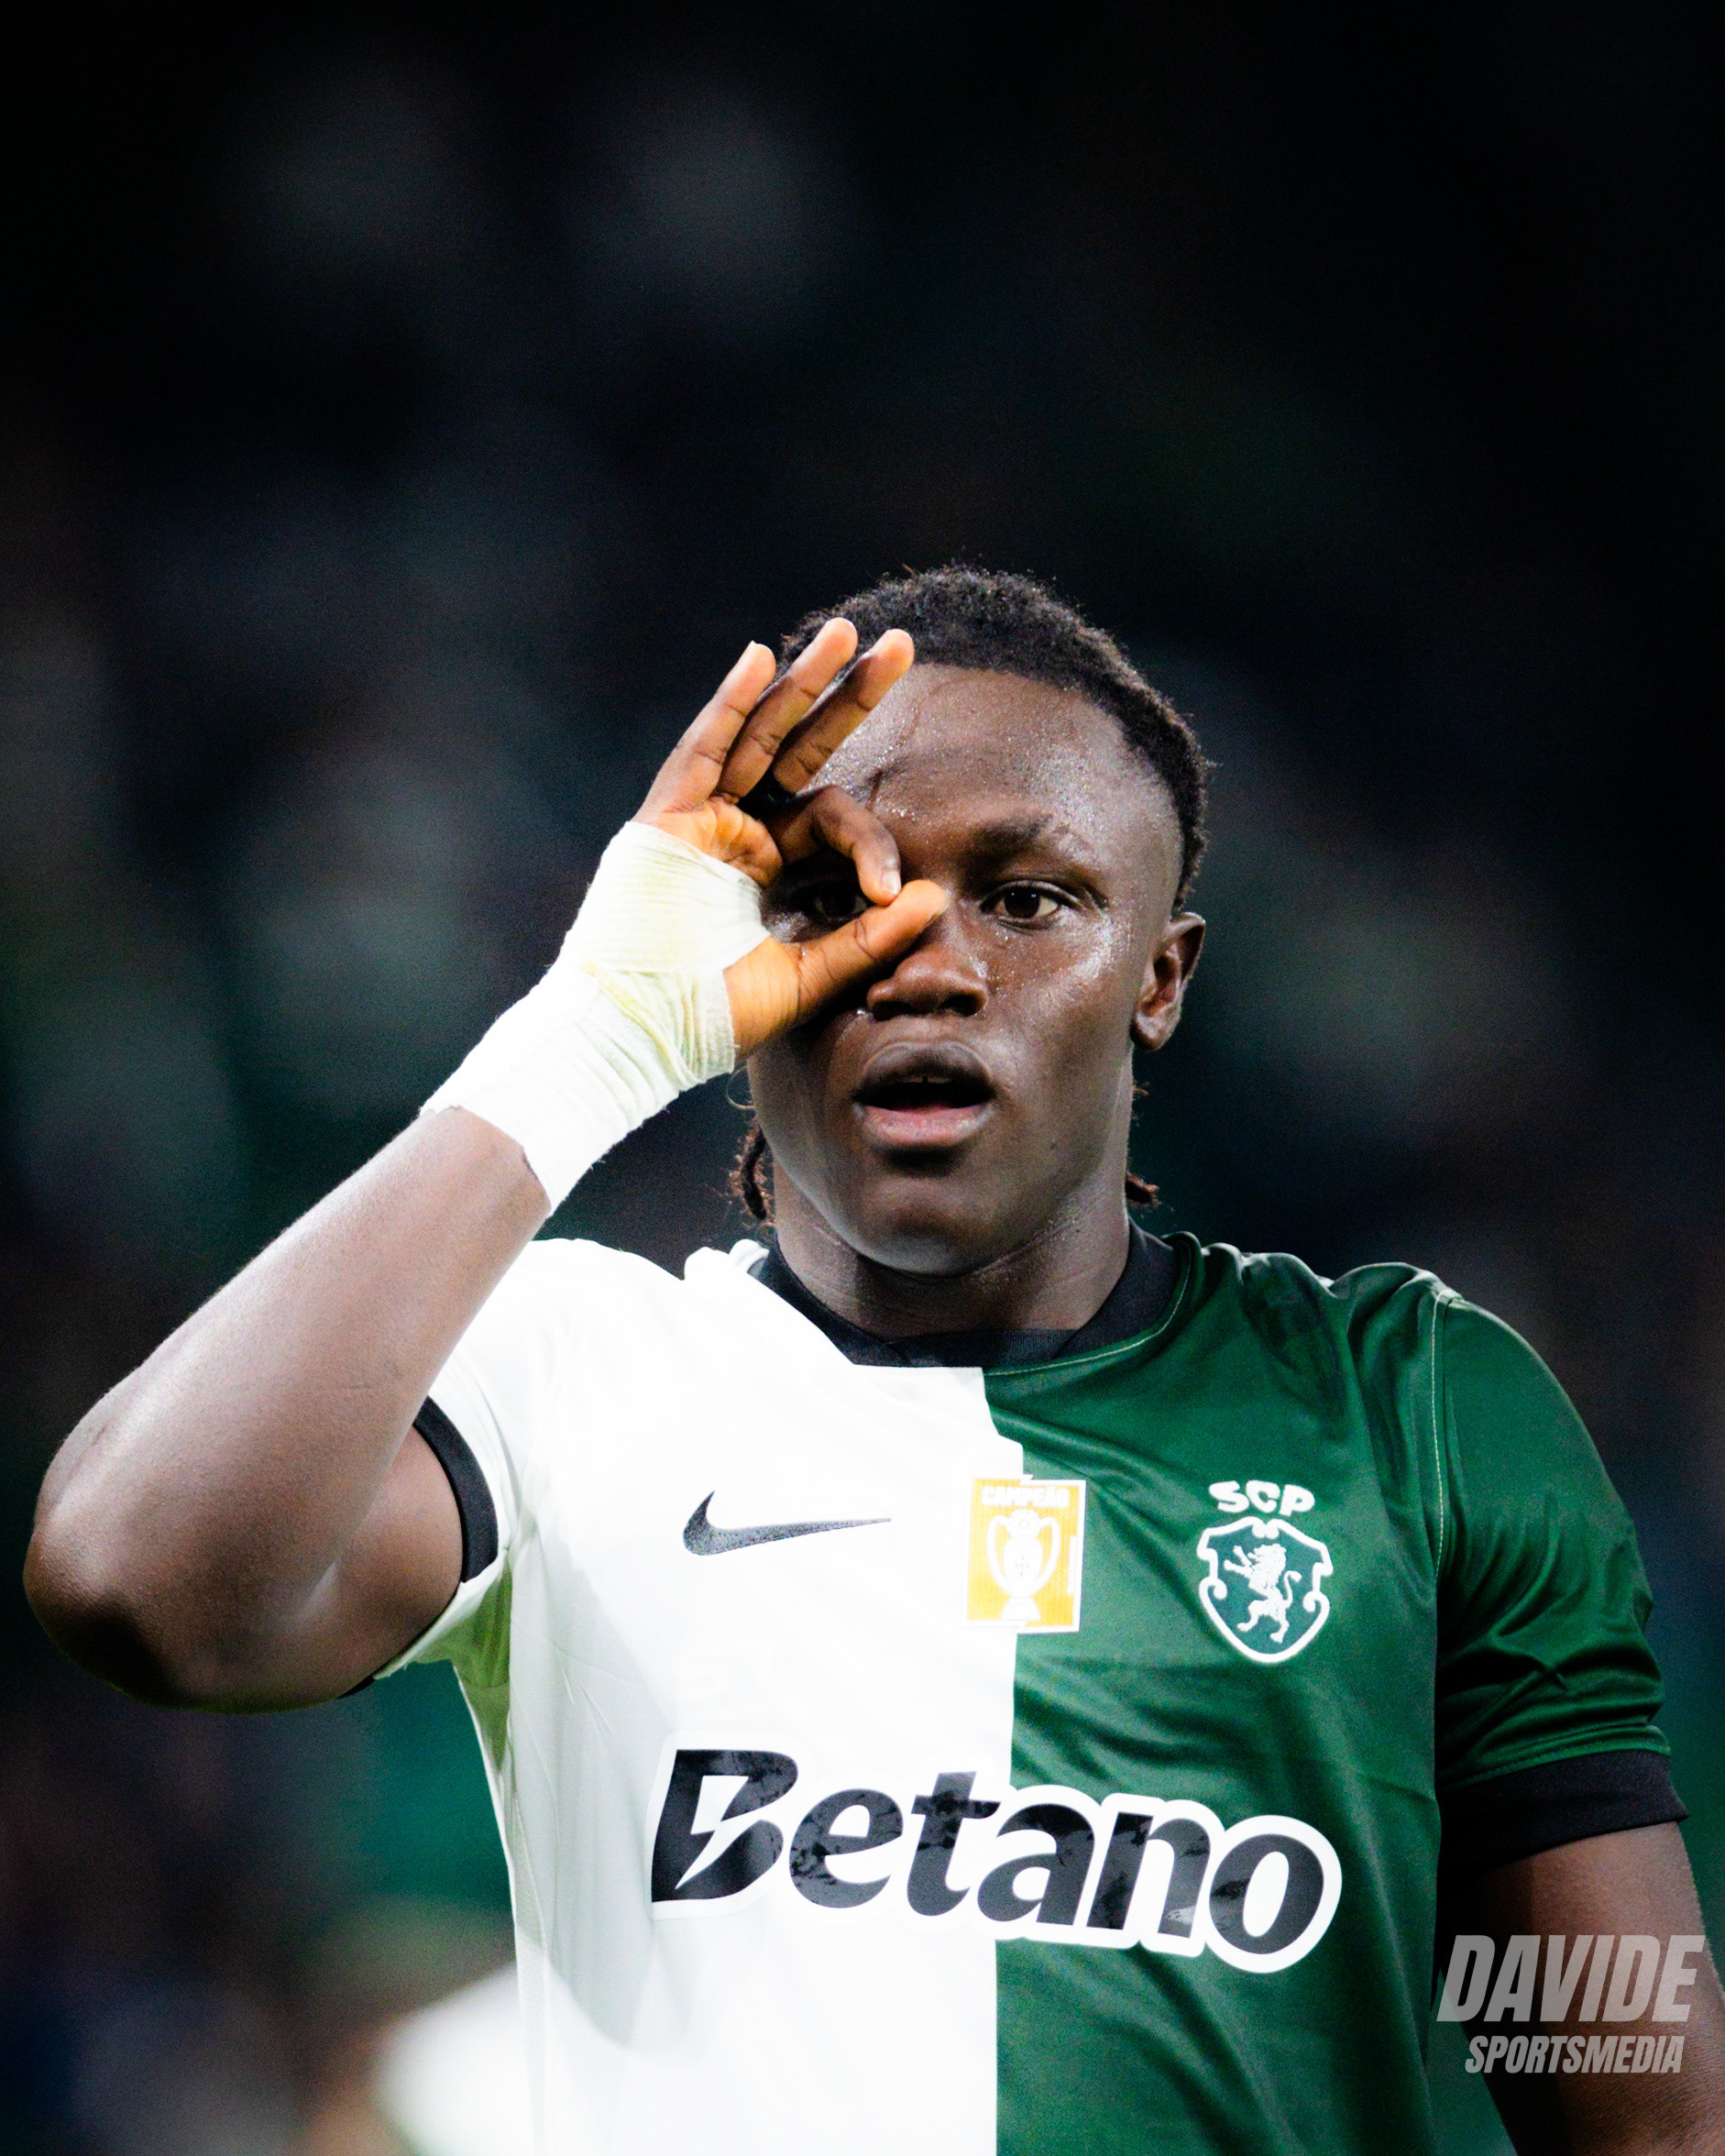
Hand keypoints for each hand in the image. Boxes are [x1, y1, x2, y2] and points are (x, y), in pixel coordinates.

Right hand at [634, 620, 947, 1056]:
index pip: (831, 817)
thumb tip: (935, 895)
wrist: (640, 1037)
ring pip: (756, 735)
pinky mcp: (664, 821)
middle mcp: (733, 829)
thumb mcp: (808, 976)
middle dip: (850, 696)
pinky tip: (763, 660)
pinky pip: (702, 751)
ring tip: (846, 633)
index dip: (870, 843)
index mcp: (764, 862)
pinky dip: (729, 705)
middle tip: (902, 645)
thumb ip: (868, 938)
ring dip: (801, 683)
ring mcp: (697, 819)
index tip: (890, 894)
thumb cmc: (711, 1016)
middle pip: (799, 746)